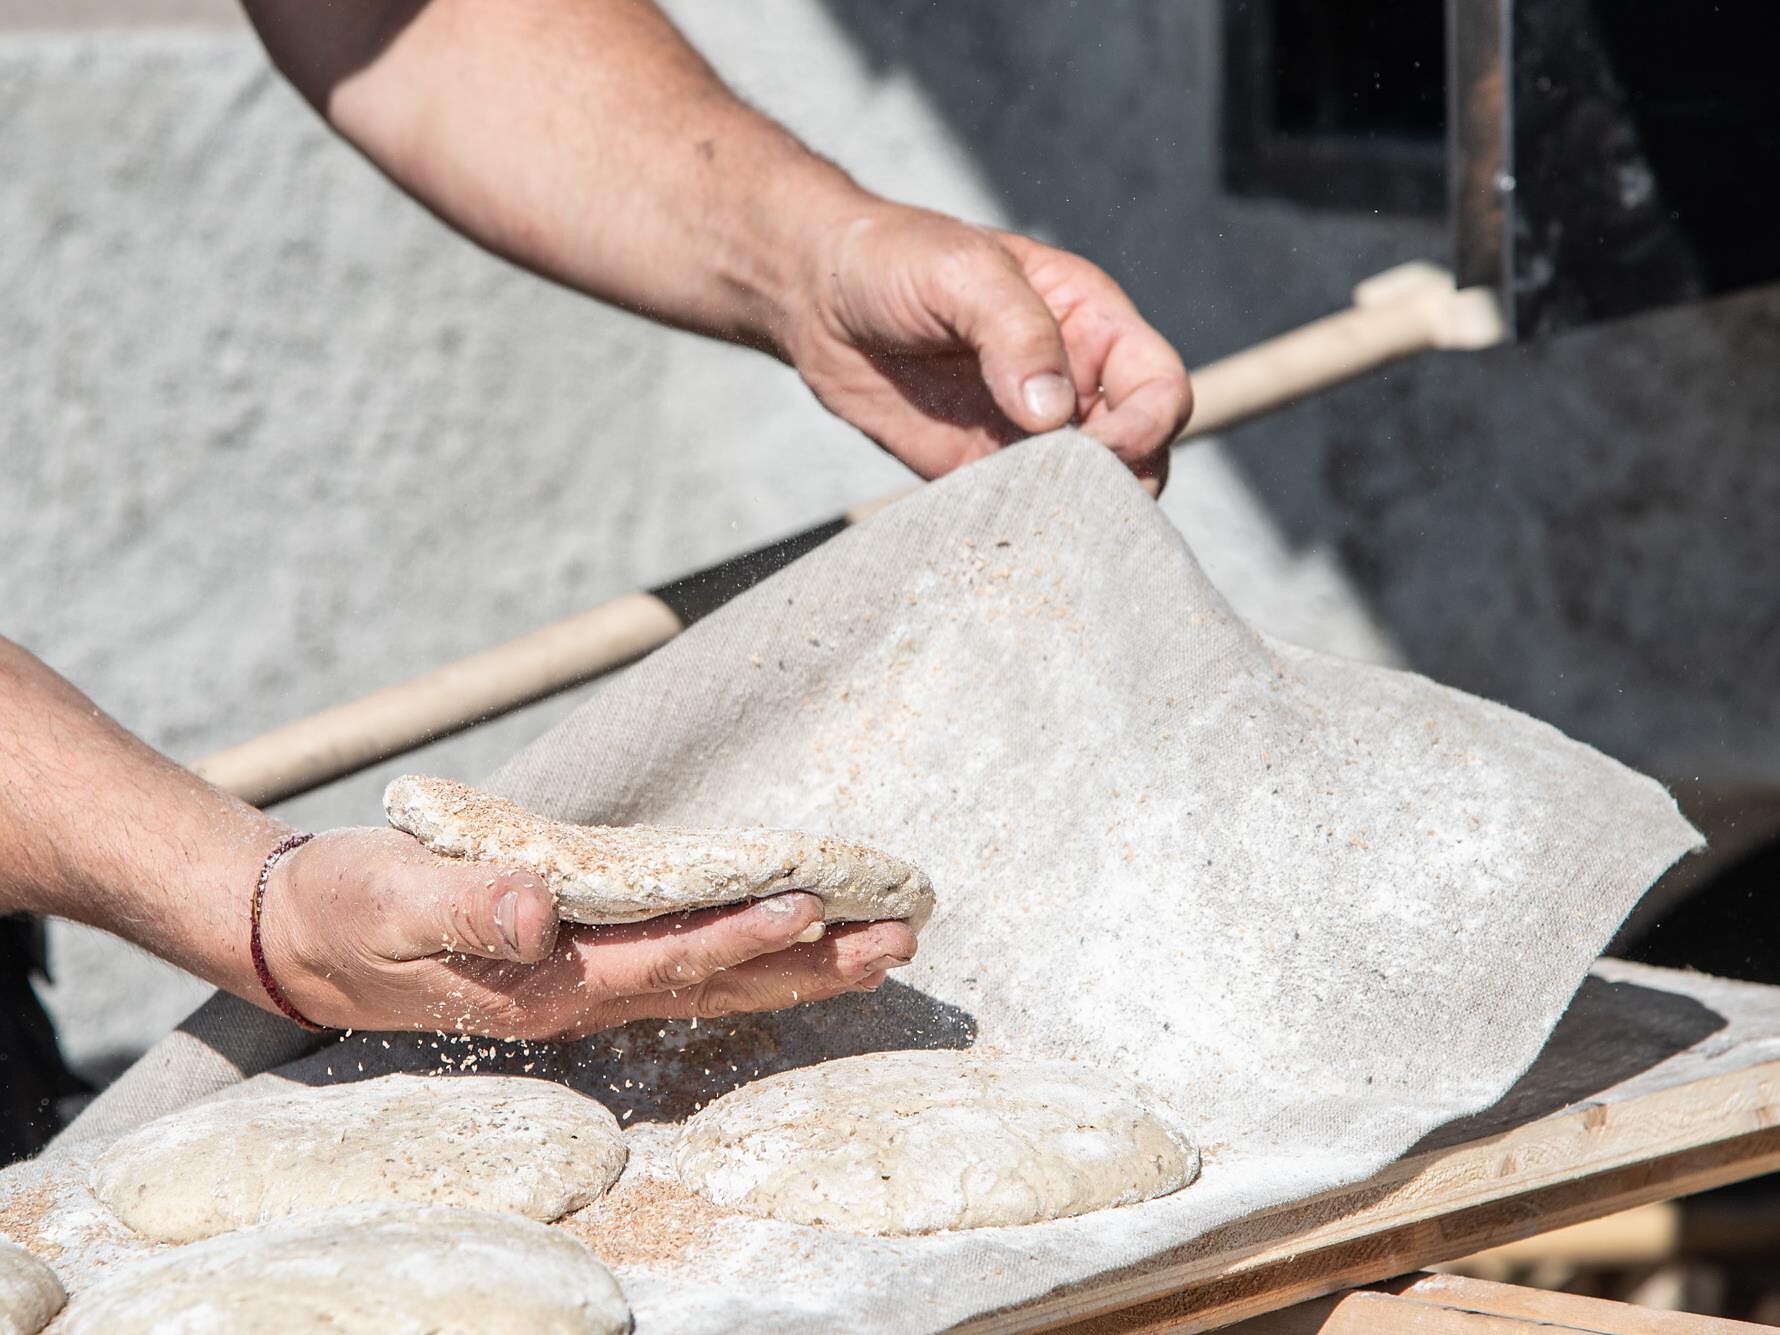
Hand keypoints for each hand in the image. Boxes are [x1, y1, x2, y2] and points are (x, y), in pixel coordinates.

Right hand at [255, 828, 916, 1039]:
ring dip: (802, 967)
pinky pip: (687, 964)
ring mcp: (589, 985)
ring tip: (882, 948)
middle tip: (901, 941)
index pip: (666, 963)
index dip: (739, 936)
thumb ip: (467, 907)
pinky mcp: (586, 961)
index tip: (812, 905)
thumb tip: (537, 913)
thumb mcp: (393, 899)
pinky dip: (750, 952)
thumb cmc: (351, 907)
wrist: (310, 932)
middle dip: (812, 965)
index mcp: (546, 985)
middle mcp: (582, 996)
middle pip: (718, 985)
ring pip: (715, 982)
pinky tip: (794, 939)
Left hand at [784, 203, 1192, 492]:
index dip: (1147, 423)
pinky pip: (1021, 511)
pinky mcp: (980, 472)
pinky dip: (1021, 529)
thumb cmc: (895, 259)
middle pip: (1141, 453)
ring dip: (1073, 516)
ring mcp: (1029, 435)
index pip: (1160, 385)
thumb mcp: (963, 271)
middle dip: (1120, 483)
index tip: (1100, 446)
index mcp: (1091, 324)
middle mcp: (1073, 384)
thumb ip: (1016, 331)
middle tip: (1065, 494)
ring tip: (1031, 519)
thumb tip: (1054, 413)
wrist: (817, 296)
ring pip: (1087, 494)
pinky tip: (995, 533)